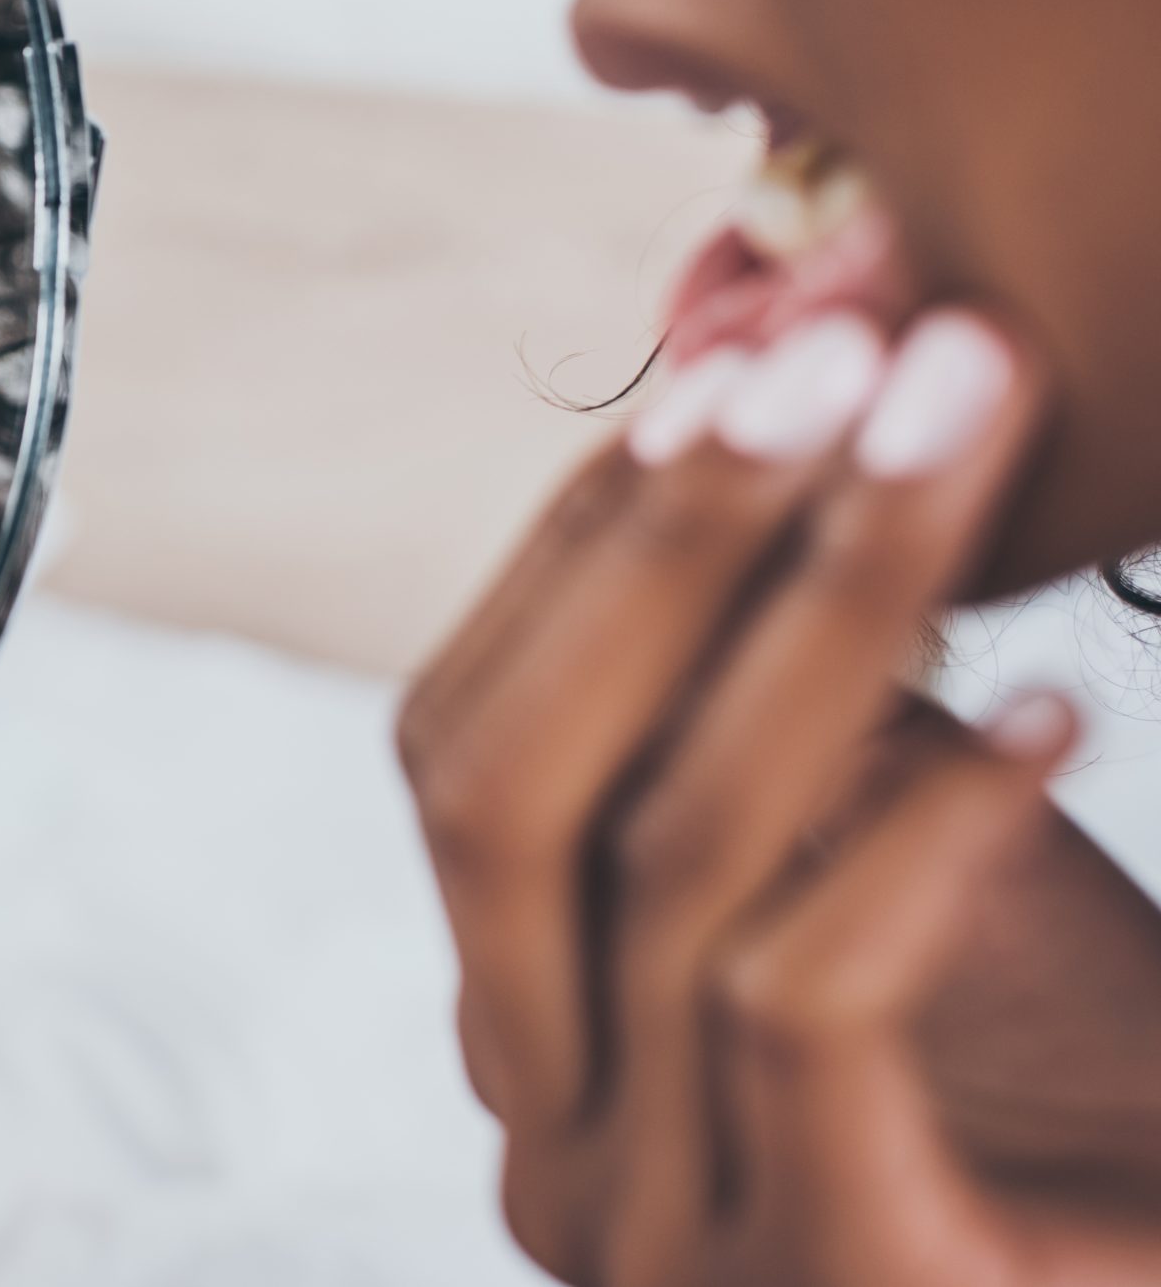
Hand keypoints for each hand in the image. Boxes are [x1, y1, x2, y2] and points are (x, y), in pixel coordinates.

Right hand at [399, 309, 1160, 1284]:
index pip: (462, 753)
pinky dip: (925, 824)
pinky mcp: (822, 1275)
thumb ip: (797, 724)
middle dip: (660, 542)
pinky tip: (1054, 710)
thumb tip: (756, 413)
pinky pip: (794, 995)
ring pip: (668, 859)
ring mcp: (660, 1231)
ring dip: (826, 608)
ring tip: (954, 434)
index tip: (729, 367)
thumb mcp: (903, 870)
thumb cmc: (1083, 1108)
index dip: (575, 550)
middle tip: (825, 351)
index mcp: (534, 1035)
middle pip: (501, 790)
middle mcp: (551, 1138)